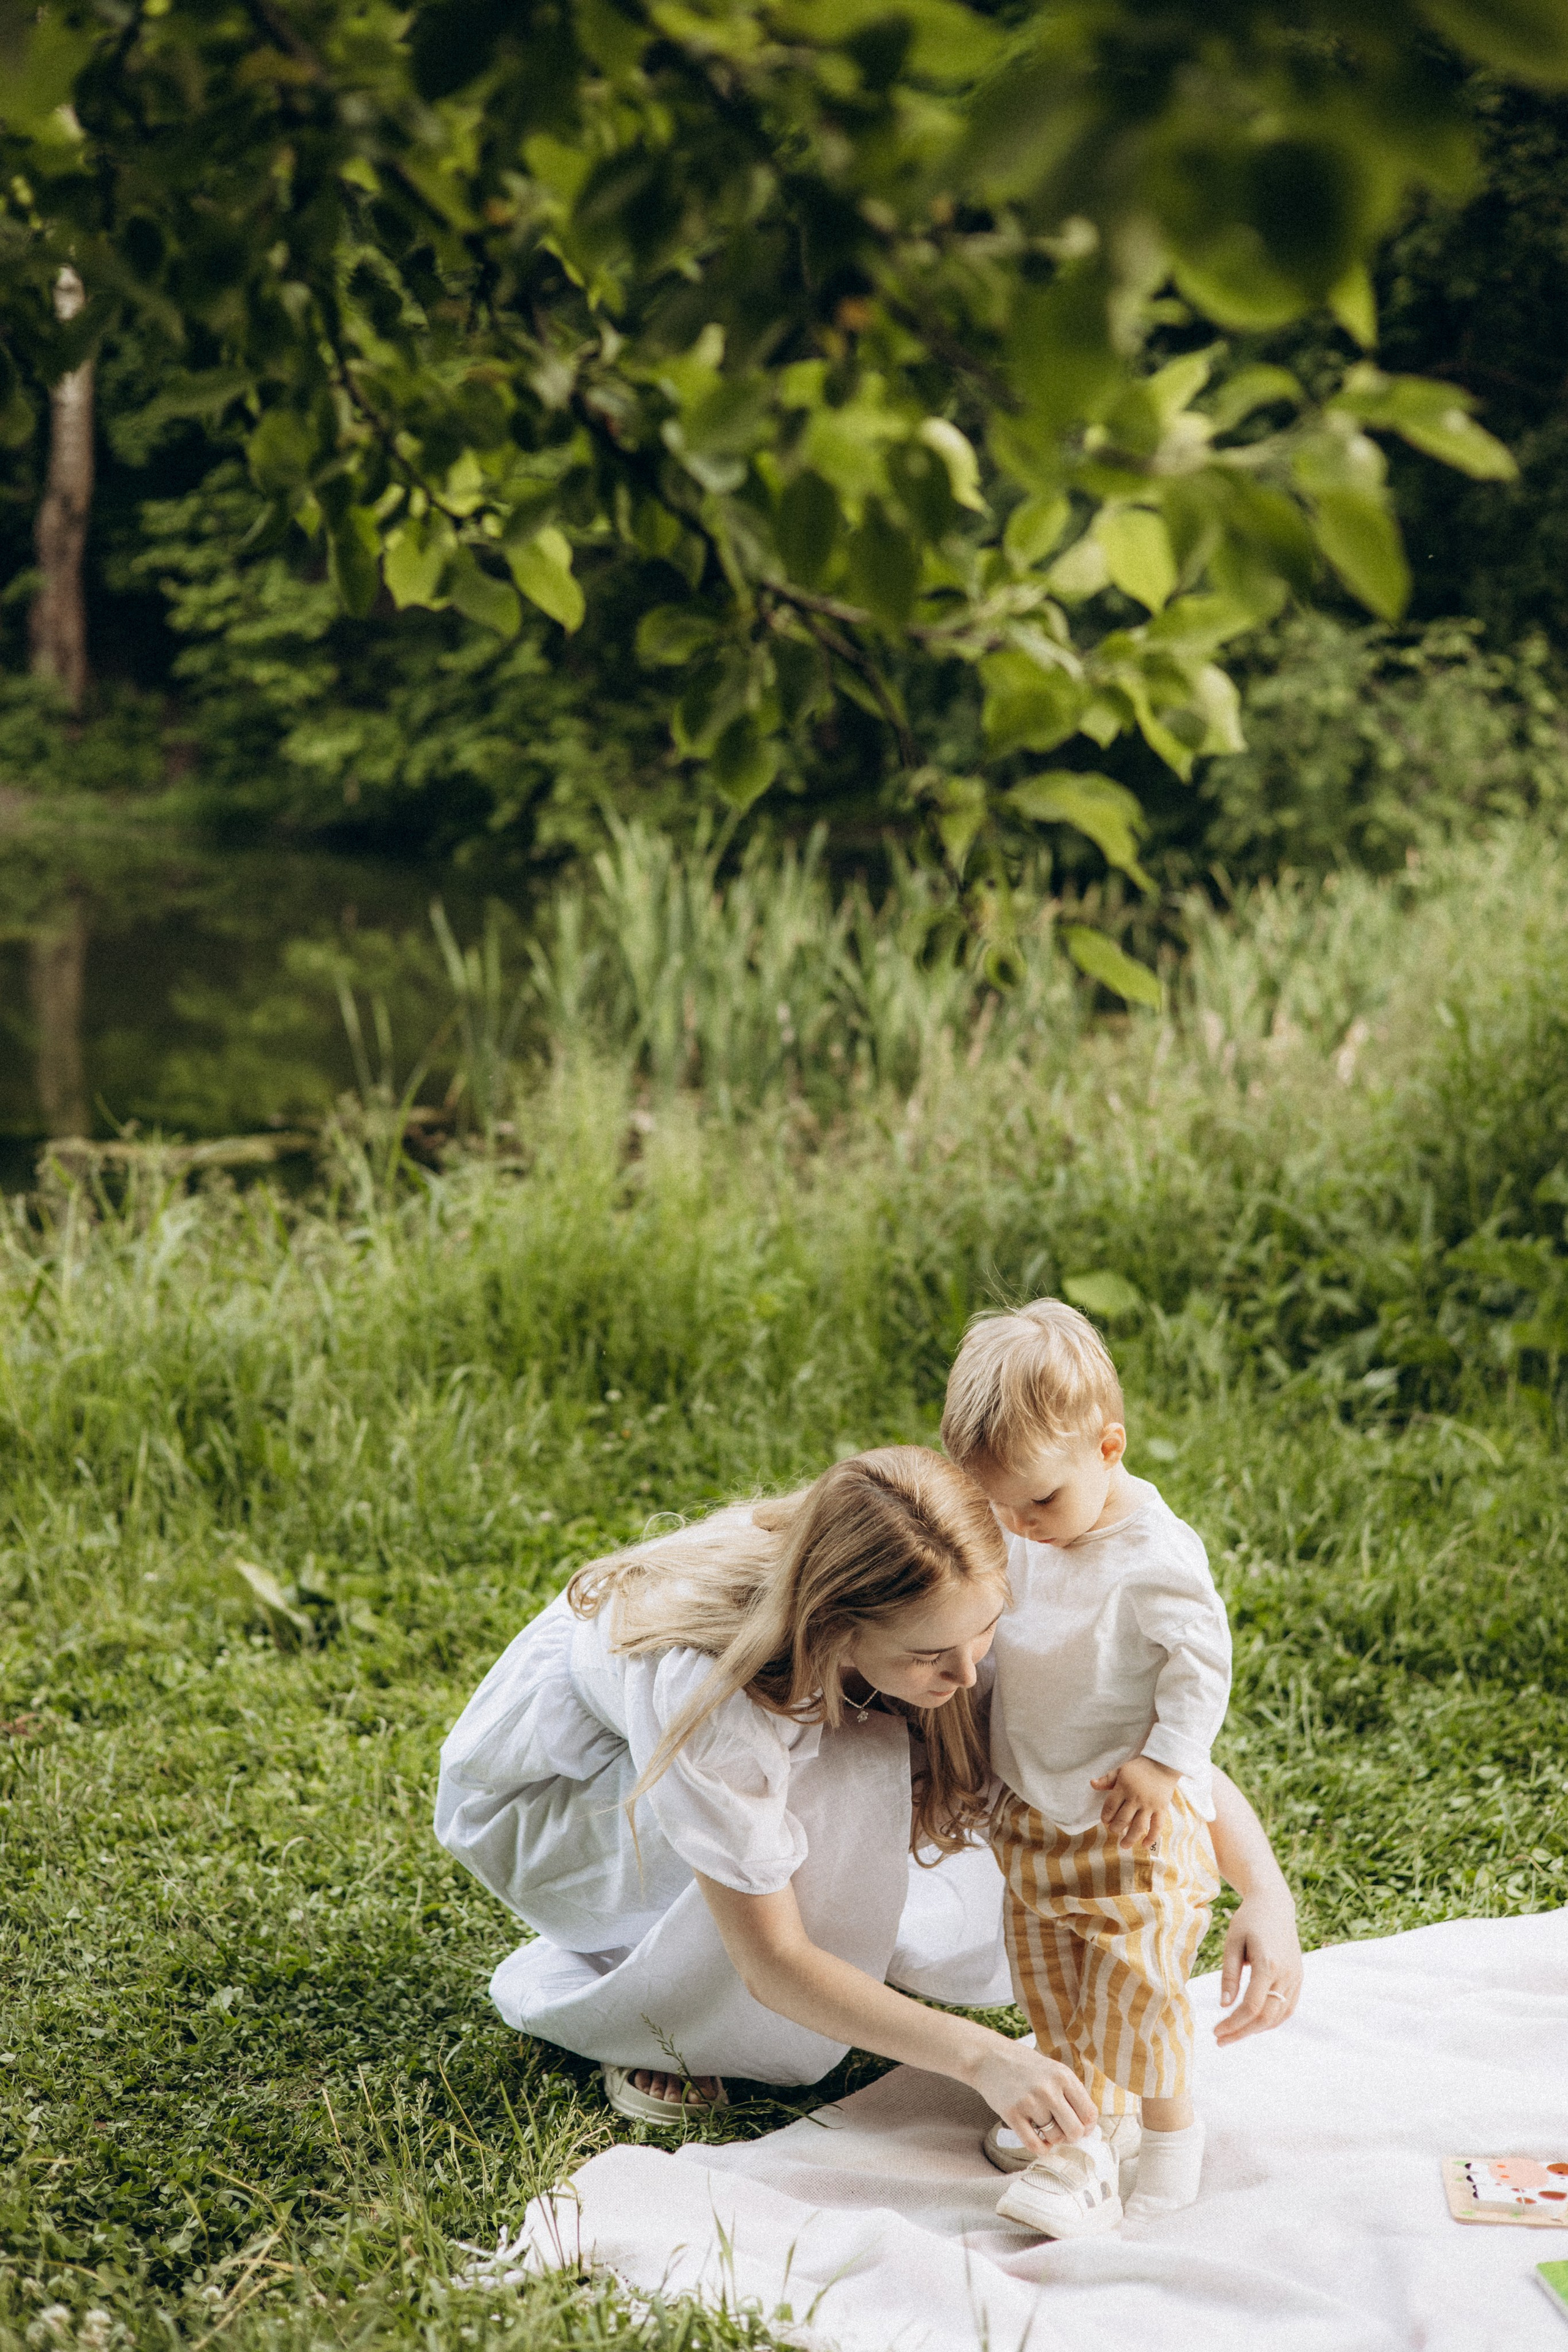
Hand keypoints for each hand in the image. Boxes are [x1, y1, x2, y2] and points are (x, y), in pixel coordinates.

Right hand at [971, 2037, 1097, 2158]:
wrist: (990, 2058)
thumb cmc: (1026, 2067)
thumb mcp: (1054, 2070)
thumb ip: (1071, 2094)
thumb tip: (1087, 2127)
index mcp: (1063, 2076)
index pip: (1089, 2113)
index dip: (1088, 2126)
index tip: (1081, 2126)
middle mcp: (1048, 2088)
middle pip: (1075, 2130)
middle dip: (1072, 2136)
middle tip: (1063, 2130)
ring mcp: (1029, 2102)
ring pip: (1055, 2138)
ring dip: (1053, 2138)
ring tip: (1046, 2126)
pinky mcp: (1012, 2114)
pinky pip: (1035, 2145)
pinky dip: (1041, 2149)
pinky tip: (1039, 2140)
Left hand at [1090, 1754, 1179, 1848]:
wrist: (1162, 1764)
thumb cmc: (1139, 1768)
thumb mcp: (1121, 1770)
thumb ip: (1107, 1779)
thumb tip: (1092, 1784)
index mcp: (1124, 1787)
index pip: (1110, 1806)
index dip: (1105, 1817)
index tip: (1105, 1821)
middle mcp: (1136, 1797)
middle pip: (1122, 1819)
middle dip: (1115, 1828)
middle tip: (1113, 1830)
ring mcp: (1149, 1804)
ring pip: (1138, 1827)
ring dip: (1130, 1838)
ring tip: (1124, 1845)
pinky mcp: (1161, 1809)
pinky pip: (1157, 1826)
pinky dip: (1151, 1838)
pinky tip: (1145, 1845)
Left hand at [1214, 1886, 1302, 2044]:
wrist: (1274, 1904)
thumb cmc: (1248, 1920)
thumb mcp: (1232, 1943)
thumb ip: (1229, 1975)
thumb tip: (1224, 2005)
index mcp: (1268, 1964)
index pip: (1252, 2006)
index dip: (1234, 2024)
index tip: (1216, 2031)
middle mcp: (1286, 1974)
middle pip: (1266, 2017)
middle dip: (1242, 2032)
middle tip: (1220, 2040)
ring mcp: (1295, 1977)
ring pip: (1279, 2016)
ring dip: (1256, 2029)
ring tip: (1233, 2032)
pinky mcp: (1298, 1978)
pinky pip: (1287, 2008)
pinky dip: (1271, 2020)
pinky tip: (1253, 2023)